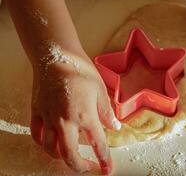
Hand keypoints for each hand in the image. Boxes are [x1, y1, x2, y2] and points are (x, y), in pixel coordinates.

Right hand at [30, 50, 120, 173]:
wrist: (56, 55)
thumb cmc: (80, 70)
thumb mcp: (101, 90)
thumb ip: (107, 112)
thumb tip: (115, 126)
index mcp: (84, 115)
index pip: (97, 144)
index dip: (104, 159)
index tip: (107, 169)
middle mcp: (65, 121)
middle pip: (69, 155)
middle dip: (80, 166)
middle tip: (89, 167)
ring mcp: (48, 118)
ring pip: (50, 149)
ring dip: (61, 157)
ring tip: (71, 156)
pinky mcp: (37, 112)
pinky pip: (37, 135)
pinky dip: (44, 143)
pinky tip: (51, 142)